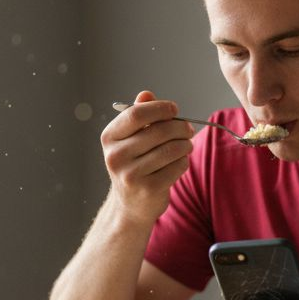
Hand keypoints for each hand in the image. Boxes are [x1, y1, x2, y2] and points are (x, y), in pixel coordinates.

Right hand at [101, 90, 194, 223]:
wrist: (130, 205)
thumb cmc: (134, 164)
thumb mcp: (131, 139)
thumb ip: (140, 115)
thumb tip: (146, 94)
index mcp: (110, 137)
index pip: (136, 113)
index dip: (160, 108)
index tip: (174, 109)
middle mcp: (116, 156)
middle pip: (158, 131)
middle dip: (180, 127)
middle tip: (188, 130)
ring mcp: (131, 175)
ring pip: (171, 149)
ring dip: (185, 145)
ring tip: (186, 145)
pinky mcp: (148, 189)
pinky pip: (176, 167)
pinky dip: (183, 161)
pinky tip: (180, 162)